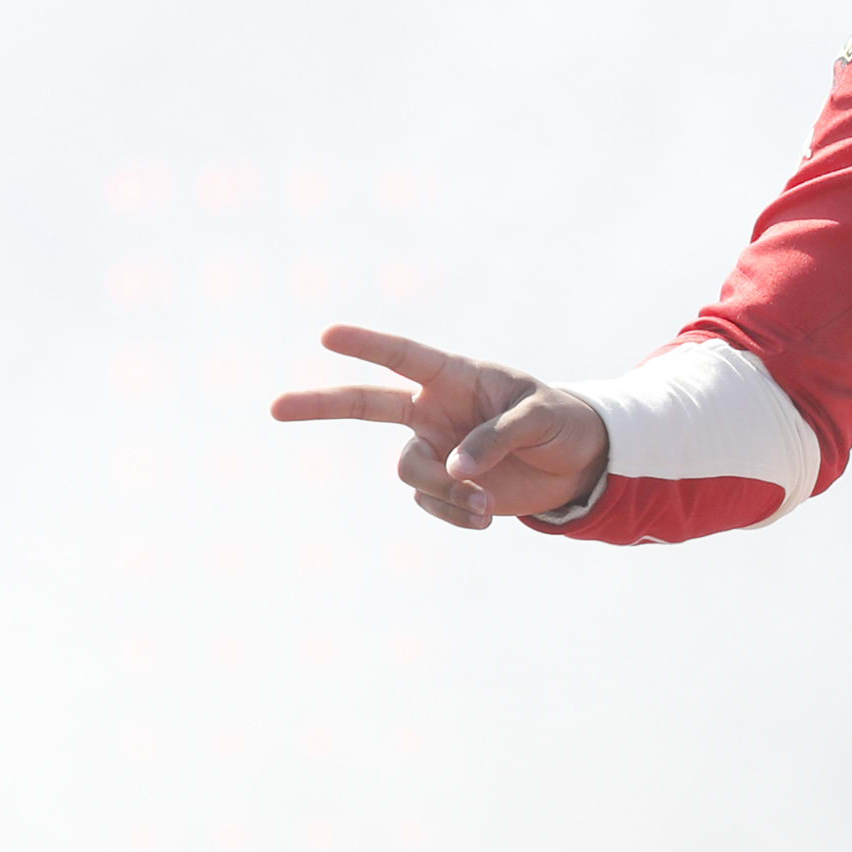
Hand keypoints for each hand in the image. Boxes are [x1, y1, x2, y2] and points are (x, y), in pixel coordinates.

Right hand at [268, 325, 608, 530]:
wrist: (576, 464)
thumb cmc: (560, 422)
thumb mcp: (540, 419)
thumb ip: (498, 437)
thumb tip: (457, 470)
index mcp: (455, 376)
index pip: (404, 356)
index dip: (367, 344)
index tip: (328, 334)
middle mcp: (433, 410)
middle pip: (364, 404)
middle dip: (320, 404)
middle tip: (275, 407)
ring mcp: (434, 448)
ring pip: (410, 471)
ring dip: (443, 491)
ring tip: (485, 502)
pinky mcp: (442, 487)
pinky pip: (430, 503)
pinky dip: (455, 514)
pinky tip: (487, 516)